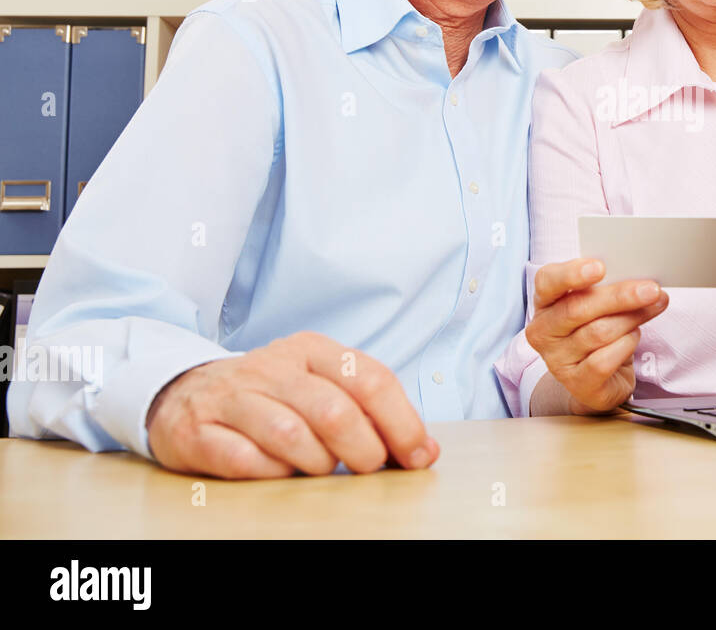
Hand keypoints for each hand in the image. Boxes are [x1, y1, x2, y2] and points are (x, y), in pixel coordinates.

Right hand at [145, 331, 438, 478]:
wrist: (182, 394)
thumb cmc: (269, 397)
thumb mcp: (319, 385)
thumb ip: (370, 410)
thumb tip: (425, 449)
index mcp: (310, 350)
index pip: (370, 379)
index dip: (402, 423)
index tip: (419, 456)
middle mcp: (272, 367)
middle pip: (335, 412)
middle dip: (364, 451)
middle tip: (368, 467)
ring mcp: (232, 396)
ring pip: (292, 436)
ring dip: (317, 463)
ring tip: (320, 467)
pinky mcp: (198, 429)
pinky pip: (246, 460)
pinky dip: (271, 473)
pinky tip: (277, 471)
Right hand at [525, 258, 668, 414]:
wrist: (596, 378)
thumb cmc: (596, 329)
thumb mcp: (597, 304)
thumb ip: (608, 289)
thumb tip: (641, 281)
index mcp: (545, 302)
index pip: (547, 281)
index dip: (571, 274)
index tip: (599, 268)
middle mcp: (543, 330)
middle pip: (577, 308)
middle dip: (619, 297)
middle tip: (650, 290)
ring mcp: (557, 360)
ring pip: (597, 333)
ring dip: (631, 319)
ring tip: (652, 308)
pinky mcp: (576, 383)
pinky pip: (603, 361)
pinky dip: (625, 346)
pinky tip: (634, 337)